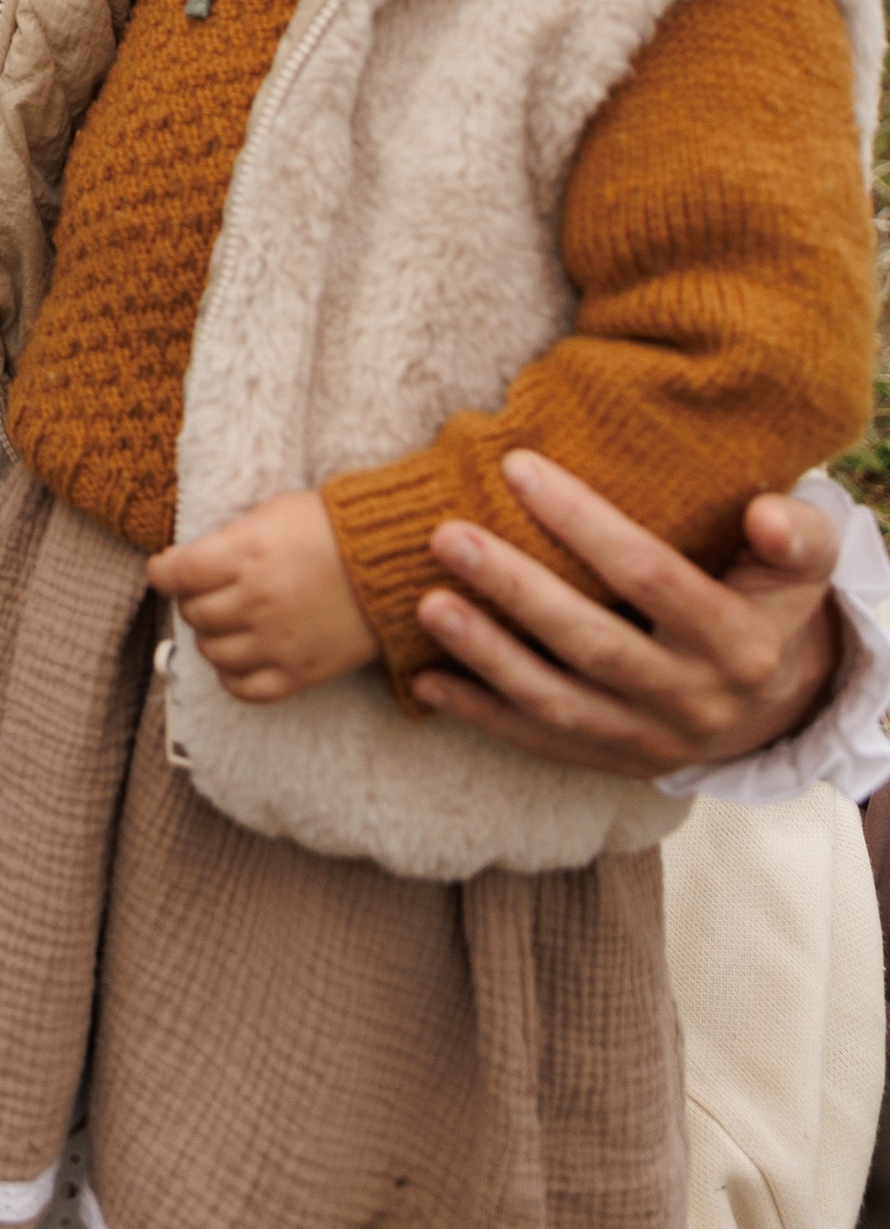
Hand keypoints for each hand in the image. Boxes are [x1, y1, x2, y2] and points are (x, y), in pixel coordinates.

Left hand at [150, 492, 378, 699]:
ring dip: (210, 637)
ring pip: (213, 652)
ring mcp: (277, 640)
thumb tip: (190, 559)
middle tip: (205, 592)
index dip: (162, 572)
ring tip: (225, 622)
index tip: (164, 570)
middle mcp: (256, 600)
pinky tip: (239, 657)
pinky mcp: (300, 671)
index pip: (177, 574)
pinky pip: (245, 688)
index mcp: (245, 554)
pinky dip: (231, 676)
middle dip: (191, 601)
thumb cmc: (332, 529)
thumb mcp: (272, 513)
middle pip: (194, 614)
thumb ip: (230, 539)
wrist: (390, 562)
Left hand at [410, 450, 844, 778]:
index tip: (516, 465)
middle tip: (446, 535)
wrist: (780, 700)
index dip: (585, 524)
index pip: (652, 577)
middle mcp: (696, 700)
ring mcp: (653, 741)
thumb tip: (767, 515)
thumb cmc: (770, 600)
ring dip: (487, 657)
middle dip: (517, 590)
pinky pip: (542, 742)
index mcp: (740, 644)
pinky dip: (481, 714)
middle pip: (595, 646)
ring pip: (560, 704)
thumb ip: (798, 532)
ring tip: (427, 603)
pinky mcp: (617, 762)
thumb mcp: (802, 565)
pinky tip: (425, 677)